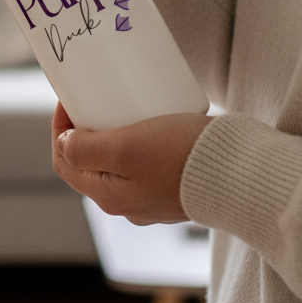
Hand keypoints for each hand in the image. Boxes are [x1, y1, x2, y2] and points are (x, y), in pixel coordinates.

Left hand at [51, 103, 213, 224]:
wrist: (241, 174)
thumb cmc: (182, 158)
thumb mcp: (124, 148)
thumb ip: (86, 150)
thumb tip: (64, 144)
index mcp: (108, 196)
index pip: (64, 162)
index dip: (60, 129)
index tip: (70, 99)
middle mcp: (127, 204)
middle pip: (90, 163)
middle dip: (86, 130)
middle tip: (96, 100)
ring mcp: (151, 198)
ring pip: (118, 163)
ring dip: (114, 135)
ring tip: (123, 107)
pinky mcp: (175, 187)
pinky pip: (146, 163)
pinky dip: (141, 142)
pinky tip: (153, 122)